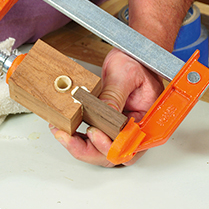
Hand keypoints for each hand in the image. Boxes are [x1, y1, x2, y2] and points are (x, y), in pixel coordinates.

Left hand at [50, 48, 163, 166]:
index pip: (131, 145)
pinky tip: (65, 130)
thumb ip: (113, 95)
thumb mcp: (125, 74)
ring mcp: (121, 129)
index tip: (93, 133)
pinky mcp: (108, 125)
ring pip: (100, 150)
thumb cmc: (137, 61)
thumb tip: (103, 113)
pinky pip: (93, 139)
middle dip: (88, 149)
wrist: (132, 54)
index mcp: (147, 119)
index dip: (111, 146)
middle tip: (67, 137)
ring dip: (79, 146)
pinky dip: (78, 138)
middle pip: (113, 154)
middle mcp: (135, 129)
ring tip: (61, 133)